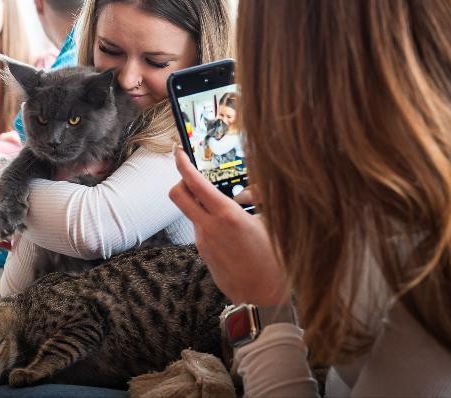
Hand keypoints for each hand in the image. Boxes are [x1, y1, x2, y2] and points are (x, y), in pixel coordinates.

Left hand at [169, 149, 288, 305]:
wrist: (263, 299)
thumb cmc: (273, 261)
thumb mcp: (272, 222)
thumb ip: (258, 199)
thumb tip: (246, 191)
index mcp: (226, 215)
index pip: (194, 183)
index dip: (183, 164)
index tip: (178, 153)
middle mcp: (209, 227)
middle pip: (177, 196)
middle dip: (180, 181)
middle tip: (192, 177)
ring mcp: (203, 242)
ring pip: (192, 213)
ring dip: (203, 206)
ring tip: (231, 212)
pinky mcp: (205, 254)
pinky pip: (203, 230)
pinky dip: (212, 223)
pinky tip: (233, 232)